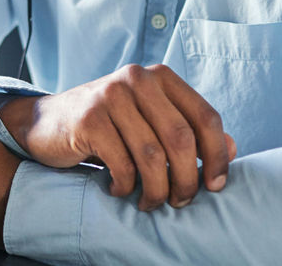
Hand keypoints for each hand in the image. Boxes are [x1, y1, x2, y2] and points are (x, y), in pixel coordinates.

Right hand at [0, 63, 236, 211]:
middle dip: (186, 179)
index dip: (217, 154)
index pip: (205, 116)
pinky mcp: (89, 117)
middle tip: (181, 201)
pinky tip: (120, 189)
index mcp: (161, 77)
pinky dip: (126, 186)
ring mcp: (111, 95)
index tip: (216, 184)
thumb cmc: (108, 125)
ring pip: (152, 155)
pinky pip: (122, 164)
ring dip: (156, 190)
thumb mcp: (150, 121)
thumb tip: (233, 149)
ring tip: (150, 202)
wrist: (48, 123)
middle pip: (181, 138)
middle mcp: (138, 79)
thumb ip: (189, 130)